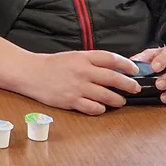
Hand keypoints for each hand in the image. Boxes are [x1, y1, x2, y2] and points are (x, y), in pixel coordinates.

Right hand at [25, 50, 140, 115]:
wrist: (30, 73)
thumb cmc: (51, 65)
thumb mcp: (72, 57)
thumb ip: (91, 62)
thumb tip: (114, 69)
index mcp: (82, 57)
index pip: (111, 59)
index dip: (127, 64)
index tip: (135, 70)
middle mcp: (82, 71)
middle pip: (114, 78)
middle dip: (129, 85)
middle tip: (135, 88)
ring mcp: (77, 87)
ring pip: (108, 96)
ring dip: (118, 100)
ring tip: (119, 101)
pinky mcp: (71, 101)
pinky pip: (94, 108)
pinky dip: (101, 109)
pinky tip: (101, 107)